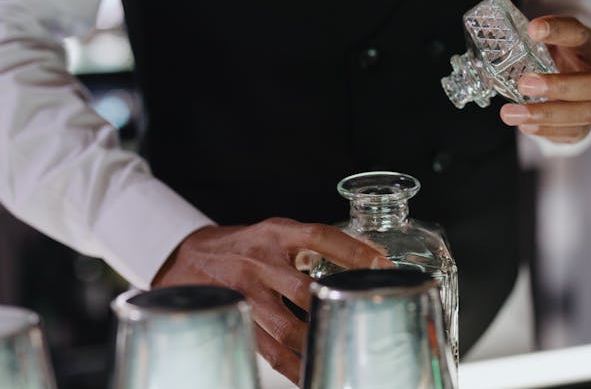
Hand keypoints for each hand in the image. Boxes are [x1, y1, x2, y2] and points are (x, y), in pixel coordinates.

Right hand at [151, 219, 392, 384]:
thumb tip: (371, 252)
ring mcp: (247, 295)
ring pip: (288, 328)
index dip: (353, 250)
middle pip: (304, 289)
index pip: (320, 237)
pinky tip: (314, 374)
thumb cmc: (246, 245)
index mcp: (276, 235)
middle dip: (338, 304)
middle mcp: (260, 263)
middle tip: (368, 313)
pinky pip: (271, 352)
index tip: (383, 264)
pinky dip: (296, 368)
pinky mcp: (240, 322)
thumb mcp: (277, 232)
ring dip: (319, 343)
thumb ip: (315, 243)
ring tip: (348, 351)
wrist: (189, 258)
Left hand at [499, 15, 590, 143]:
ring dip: (545, 114)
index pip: (578, 33)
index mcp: (584, 46)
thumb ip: (523, 42)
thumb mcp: (540, 46)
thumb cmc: (549, 62)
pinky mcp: (584, 127)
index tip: (533, 29)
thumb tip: (491, 36)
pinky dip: (545, 130)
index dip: (558, 30)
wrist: (561, 89)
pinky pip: (572, 133)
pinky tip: (524, 125)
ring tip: (509, 113)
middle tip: (524, 84)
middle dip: (559, 86)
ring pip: (585, 112)